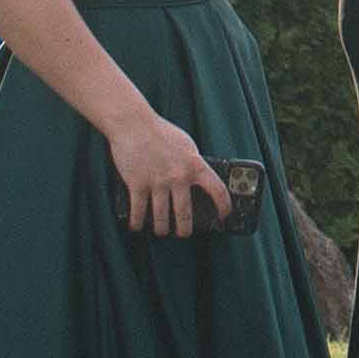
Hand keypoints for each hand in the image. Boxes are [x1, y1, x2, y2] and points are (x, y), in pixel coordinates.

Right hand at [103, 111, 239, 235]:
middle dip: (184, 230)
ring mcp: (158, 182)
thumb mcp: (186, 145)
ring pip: (161, 218)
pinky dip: (137, 223)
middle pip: (185, 214)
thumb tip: (200, 181)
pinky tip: (137, 226)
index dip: (224, 206)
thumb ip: (193, 163)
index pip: (218, 190)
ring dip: (161, 229)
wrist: (134, 124)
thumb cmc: (161, 133)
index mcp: (195, 165)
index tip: (224, 216)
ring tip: (161, 231)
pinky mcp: (137, 184)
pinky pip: (138, 212)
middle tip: (183, 233)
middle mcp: (178, 176)